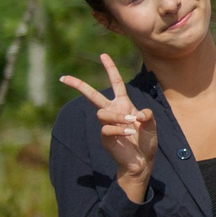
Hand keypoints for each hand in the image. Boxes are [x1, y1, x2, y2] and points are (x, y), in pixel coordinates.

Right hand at [61, 55, 156, 191]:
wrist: (142, 161)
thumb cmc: (146, 141)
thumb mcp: (152, 124)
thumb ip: (148, 115)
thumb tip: (138, 114)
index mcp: (124, 104)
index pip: (116, 83)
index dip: (110, 69)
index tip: (103, 55)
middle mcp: (113, 112)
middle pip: (92, 95)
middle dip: (78, 85)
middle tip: (63, 78)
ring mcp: (107, 124)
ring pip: (102, 113)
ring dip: (118, 117)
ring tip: (131, 124)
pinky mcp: (105, 137)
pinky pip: (107, 128)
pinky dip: (120, 130)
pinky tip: (130, 134)